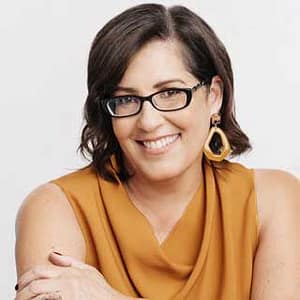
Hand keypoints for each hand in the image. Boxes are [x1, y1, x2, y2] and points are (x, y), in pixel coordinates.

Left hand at [15, 252, 129, 299]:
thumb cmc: (100, 290)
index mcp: (68, 272)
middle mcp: (66, 282)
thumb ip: (69, 262)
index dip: (26, 277)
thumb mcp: (88, 271)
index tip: (20, 284)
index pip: (40, 271)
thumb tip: (52, 254)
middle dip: (22, 291)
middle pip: (35, 283)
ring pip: (37, 295)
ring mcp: (66, 294)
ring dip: (27, 299)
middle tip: (18, 297)